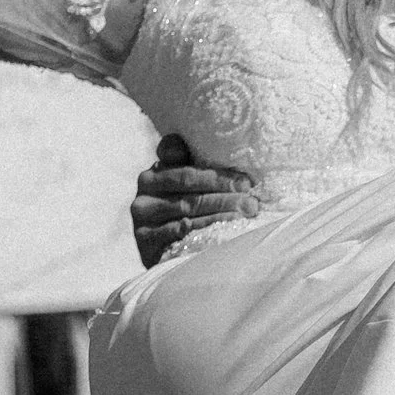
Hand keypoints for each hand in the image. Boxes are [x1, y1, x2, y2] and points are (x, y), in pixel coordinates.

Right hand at [131, 134, 258, 269]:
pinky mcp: (144, 242)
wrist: (161, 252)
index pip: (188, 172)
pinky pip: (176, 234)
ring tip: (244, 216)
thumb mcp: (184, 186)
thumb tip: (194, 142)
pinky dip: (199, 231)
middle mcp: (144, 194)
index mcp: (154, 174)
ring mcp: (142, 219)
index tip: (245, 182)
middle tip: (252, 203)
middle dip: (225, 196)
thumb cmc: (182, 211)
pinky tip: (217, 232)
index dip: (217, 177)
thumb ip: (189, 163)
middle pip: (190, 192)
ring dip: (220, 214)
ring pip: (187, 212)